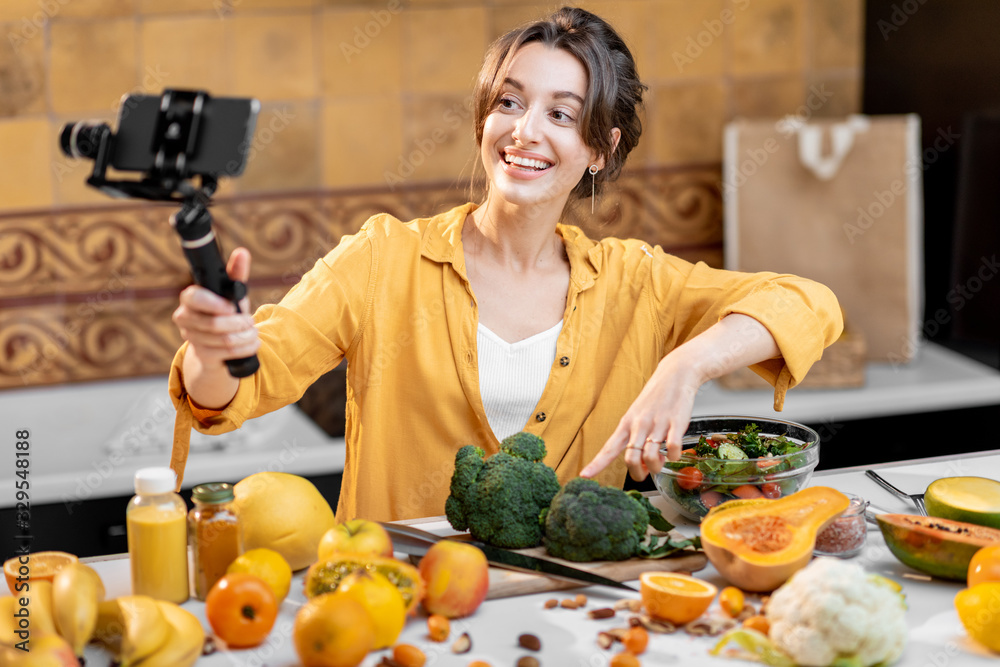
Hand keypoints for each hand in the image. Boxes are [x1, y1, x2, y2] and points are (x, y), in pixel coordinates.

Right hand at [172, 247, 258, 365]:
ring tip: (253, 332)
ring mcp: (191, 338)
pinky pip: (228, 352)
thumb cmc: (225, 312)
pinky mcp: (202, 355)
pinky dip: (246, 348)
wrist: (219, 344)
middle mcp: (185, 318)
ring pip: (225, 340)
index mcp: (190, 299)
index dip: (214, 304)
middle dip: (239, 323)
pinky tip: (252, 343)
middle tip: (250, 321)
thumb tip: (242, 252)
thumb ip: (236, 274)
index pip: (193, 297)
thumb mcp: (232, 293)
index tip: (232, 307)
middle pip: (213, 324)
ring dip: (247, 336)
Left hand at [579, 314, 779, 480]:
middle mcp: (639, 424)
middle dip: (637, 473)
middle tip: (644, 473)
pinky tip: (674, 453)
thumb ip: (635, 439)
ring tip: (661, 462)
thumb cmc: (656, 397)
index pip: (608, 448)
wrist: (675, 374)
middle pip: (630, 458)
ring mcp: (657, 424)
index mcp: (627, 423)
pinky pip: (673, 448)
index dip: (596, 463)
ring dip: (656, 468)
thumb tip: (639, 466)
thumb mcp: (638, 415)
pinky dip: (674, 457)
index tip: (584, 476)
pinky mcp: (676, 422)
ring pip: (650, 457)